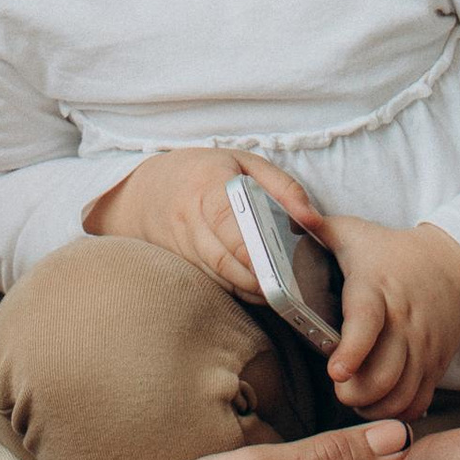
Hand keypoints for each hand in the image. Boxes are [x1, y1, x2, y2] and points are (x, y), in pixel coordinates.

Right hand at [84, 146, 325, 295]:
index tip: (271, 264)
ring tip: (280, 295)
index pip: (225, 218)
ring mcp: (182, 245)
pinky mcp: (182, 264)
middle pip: (222, 256)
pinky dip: (236, 291)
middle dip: (254, 276)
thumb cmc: (206, 172)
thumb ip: (283, 186)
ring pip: (216, 275)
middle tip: (286, 288)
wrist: (146, 190)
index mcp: (208, 185)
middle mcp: (189, 218)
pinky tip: (261, 294)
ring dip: (248, 289)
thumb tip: (312, 218)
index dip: (247, 245)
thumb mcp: (245, 163)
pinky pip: (210, 281)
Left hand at [320, 217, 459, 418]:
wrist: (454, 268)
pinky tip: (379, 402)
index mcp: (377, 289)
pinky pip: (418, 403)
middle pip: (383, 375)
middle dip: (355, 393)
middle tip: (340, 388)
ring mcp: (423, 348)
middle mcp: (404, 323)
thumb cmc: (390, 253)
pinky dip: (396, 412)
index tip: (336, 370)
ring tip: (355, 397)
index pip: (367, 323)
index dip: (352, 351)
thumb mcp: (353, 233)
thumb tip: (286, 215)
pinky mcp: (435, 366)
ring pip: (400, 395)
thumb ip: (315, 227)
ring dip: (373, 407)